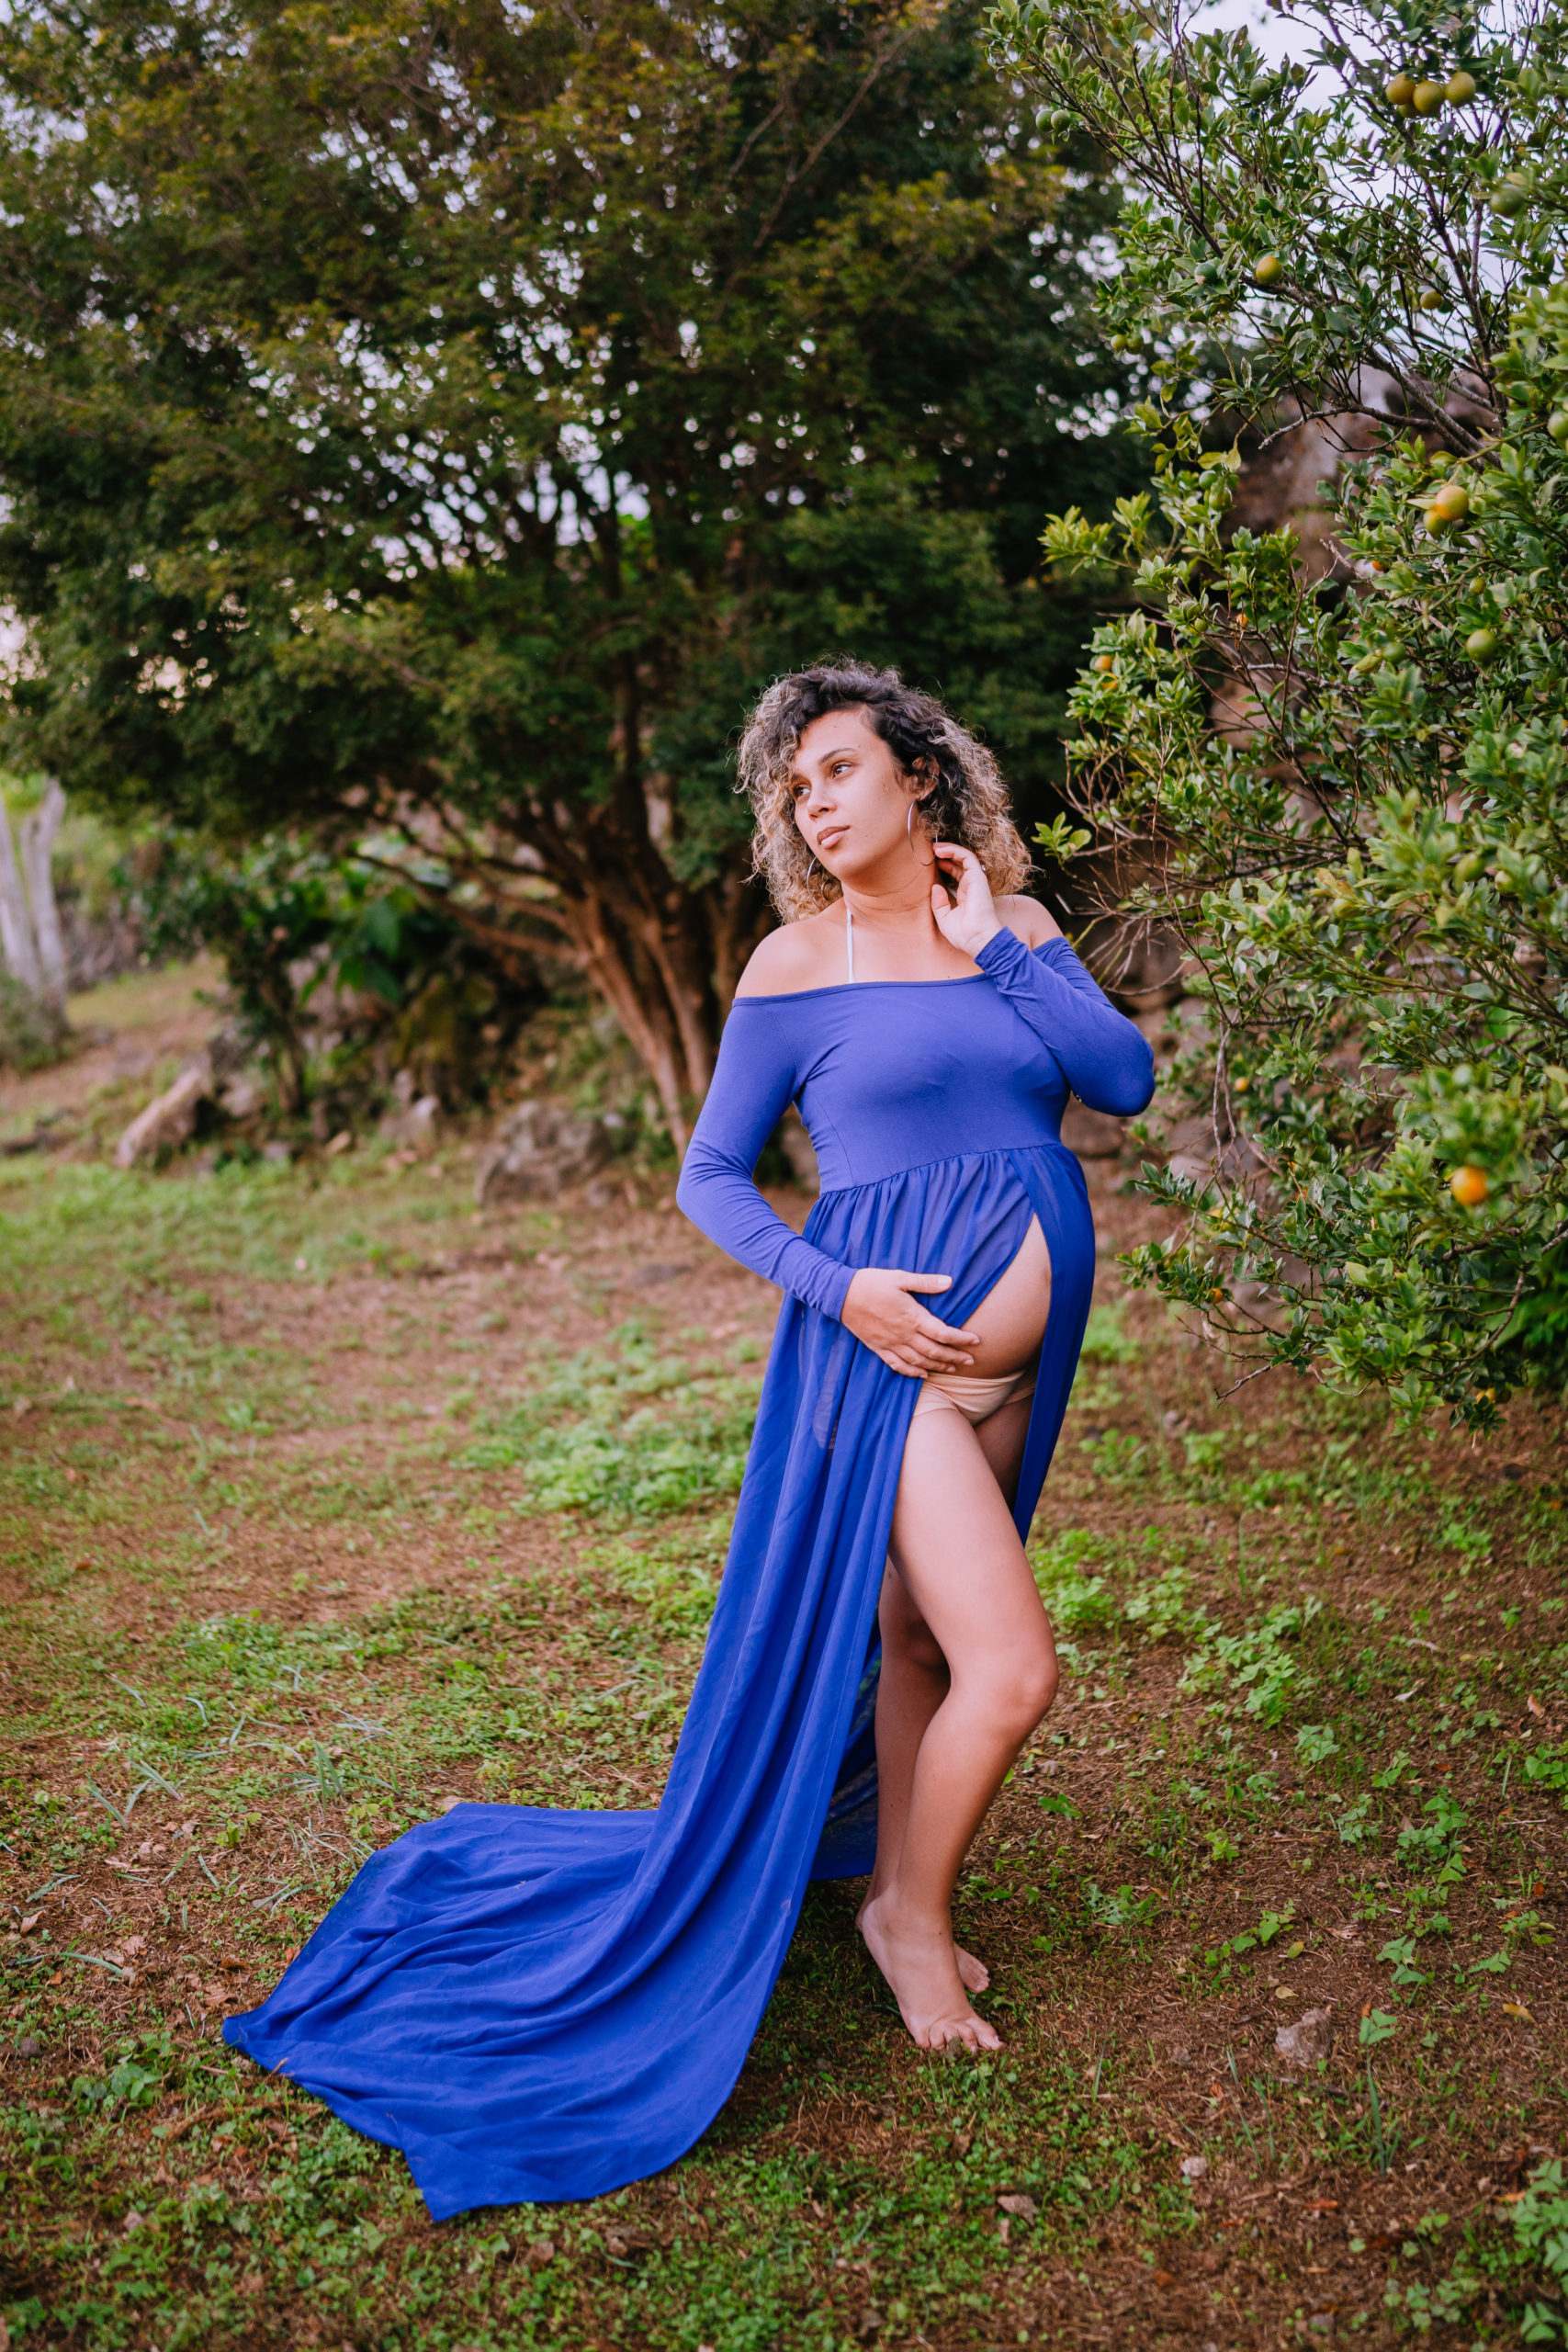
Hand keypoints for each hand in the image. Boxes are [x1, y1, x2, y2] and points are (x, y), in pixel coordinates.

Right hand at [841, 1267, 978, 1377]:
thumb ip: (925, 1282)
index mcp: (911, 1316)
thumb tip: (949, 1281)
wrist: (840, 1295)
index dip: (961, 1339)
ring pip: (919, 1361)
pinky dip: (912, 1372)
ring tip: (952, 1368)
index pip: (943, 1333)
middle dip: (954, 1357)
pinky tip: (923, 1374)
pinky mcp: (878, 1348)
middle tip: (970, 1361)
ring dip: (938, 1366)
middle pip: (934, 1351)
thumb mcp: (900, 1277)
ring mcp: (890, 1343)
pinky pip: (898, 1365)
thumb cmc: (871, 1282)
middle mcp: (903, 1334)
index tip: (976, 1341)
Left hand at [930, 842, 1000, 959]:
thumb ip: (939, 903)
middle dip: (946, 854)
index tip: (931, 861)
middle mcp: (971, 886)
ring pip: (964, 857)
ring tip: (933, 847)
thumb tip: (935, 886)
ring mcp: (975, 881)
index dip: (945, 865)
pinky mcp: (978, 877)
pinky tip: (940, 850)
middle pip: (960, 863)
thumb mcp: (944, 919)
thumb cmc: (964, 934)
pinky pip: (967, 857)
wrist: (978, 940)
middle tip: (930, 850)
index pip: (956, 873)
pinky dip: (954, 851)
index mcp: (965, 894)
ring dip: (948, 849)